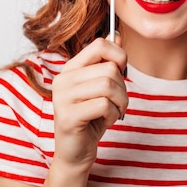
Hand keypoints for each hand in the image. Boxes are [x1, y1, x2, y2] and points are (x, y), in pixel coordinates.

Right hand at [50, 35, 127, 171]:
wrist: (76, 152)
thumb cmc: (91, 119)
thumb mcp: (102, 88)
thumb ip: (107, 61)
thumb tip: (117, 34)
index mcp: (70, 69)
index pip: (99, 44)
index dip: (119, 56)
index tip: (121, 73)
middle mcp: (63, 80)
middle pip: (109, 68)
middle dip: (123, 88)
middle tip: (118, 102)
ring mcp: (63, 98)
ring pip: (109, 86)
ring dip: (120, 102)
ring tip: (113, 112)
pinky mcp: (68, 116)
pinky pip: (104, 105)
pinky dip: (113, 115)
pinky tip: (106, 121)